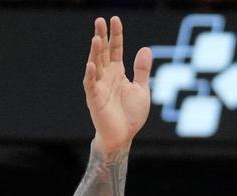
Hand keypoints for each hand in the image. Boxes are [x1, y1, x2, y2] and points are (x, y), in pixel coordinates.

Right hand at [83, 16, 151, 151]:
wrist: (124, 135)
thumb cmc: (131, 114)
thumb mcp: (142, 89)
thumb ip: (142, 70)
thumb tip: (146, 48)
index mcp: (118, 72)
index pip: (115, 49)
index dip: (116, 35)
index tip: (115, 19)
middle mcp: (106, 76)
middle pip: (103, 53)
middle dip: (101, 37)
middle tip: (99, 20)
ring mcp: (99, 86)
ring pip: (95, 65)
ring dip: (95, 52)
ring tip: (96, 38)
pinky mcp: (95, 99)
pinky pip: (91, 85)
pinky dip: (91, 75)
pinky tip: (91, 65)